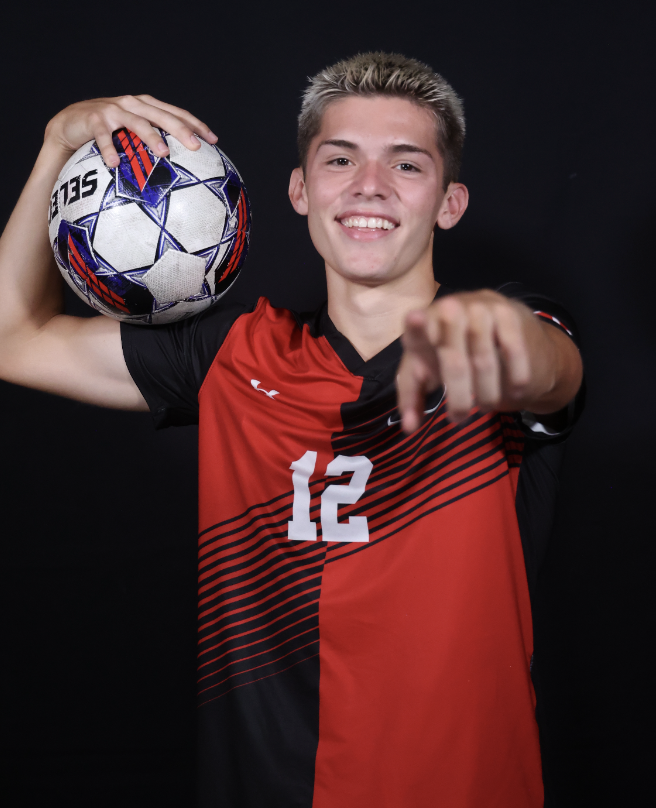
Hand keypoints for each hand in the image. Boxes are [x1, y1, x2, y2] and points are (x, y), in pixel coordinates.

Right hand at [44, 94, 217, 165]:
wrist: (70, 125)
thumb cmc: (109, 133)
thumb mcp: (133, 135)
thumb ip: (153, 143)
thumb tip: (182, 169)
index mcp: (146, 106)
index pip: (177, 113)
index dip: (196, 124)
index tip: (213, 140)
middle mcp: (132, 104)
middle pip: (162, 115)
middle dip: (181, 130)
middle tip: (195, 146)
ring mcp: (113, 110)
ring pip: (136, 122)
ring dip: (151, 137)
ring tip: (163, 153)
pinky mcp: (93, 119)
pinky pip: (103, 136)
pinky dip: (108, 149)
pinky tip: (116, 164)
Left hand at [396, 290, 557, 431]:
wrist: (504, 327)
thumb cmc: (454, 353)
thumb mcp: (427, 370)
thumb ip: (414, 397)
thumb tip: (409, 429)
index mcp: (423, 324)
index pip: (416, 329)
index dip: (417, 327)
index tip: (415, 320)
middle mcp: (449, 309)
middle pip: (453, 359)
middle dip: (457, 396)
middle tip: (458, 418)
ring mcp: (480, 308)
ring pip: (483, 360)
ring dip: (486, 392)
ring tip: (485, 407)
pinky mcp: (508, 313)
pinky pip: (513, 351)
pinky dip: (514, 377)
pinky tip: (514, 391)